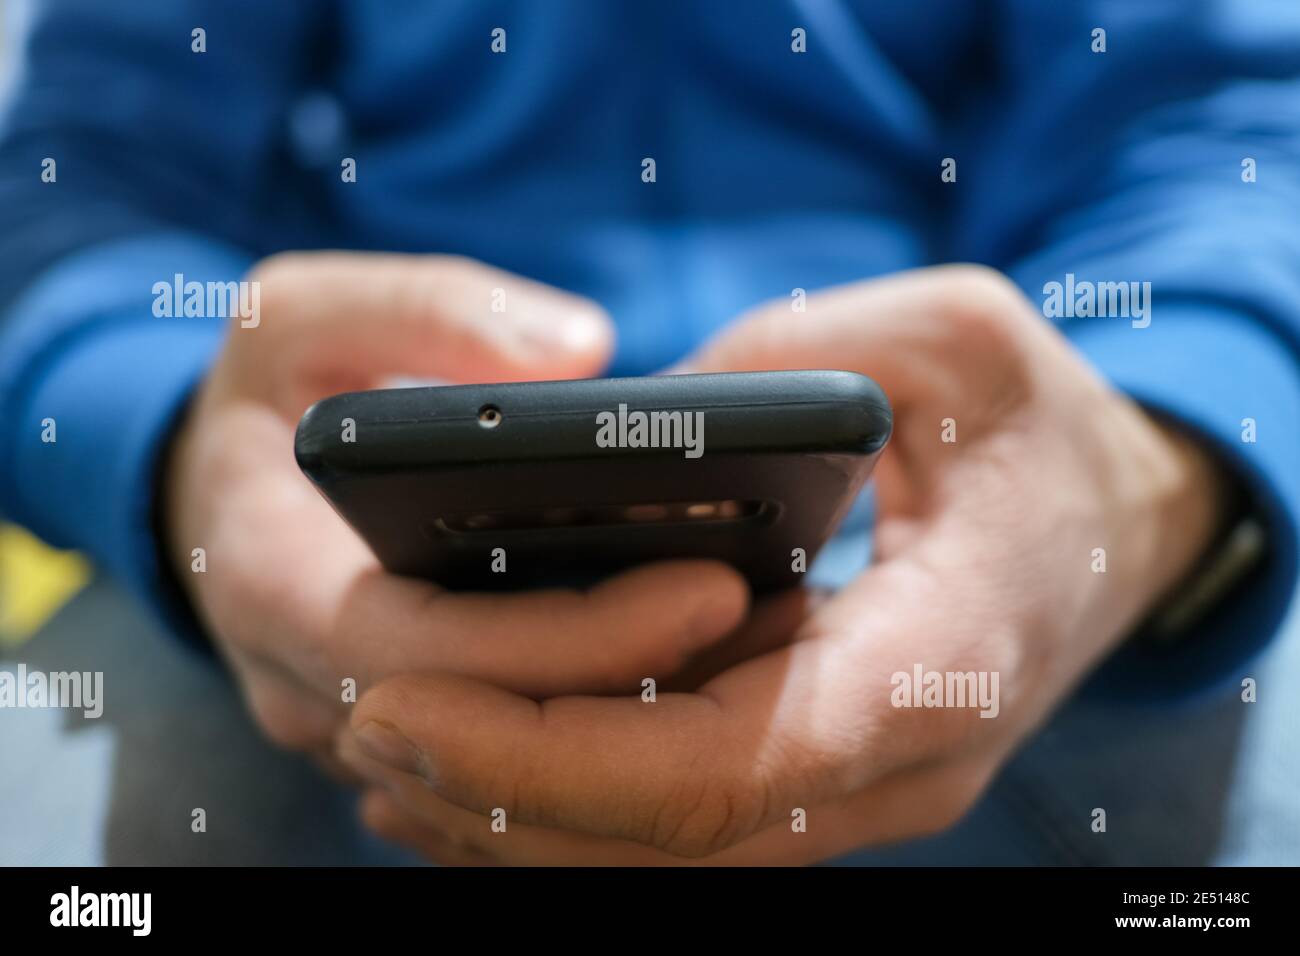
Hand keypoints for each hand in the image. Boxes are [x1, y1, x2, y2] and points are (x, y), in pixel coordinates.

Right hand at [163, 252, 751, 773]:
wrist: (222, 490)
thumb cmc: (270, 397)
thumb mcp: (305, 317)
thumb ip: (426, 314)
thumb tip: (578, 352)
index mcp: (282, 591)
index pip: (441, 659)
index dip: (577, 637)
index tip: (710, 579)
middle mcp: (325, 693)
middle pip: (506, 737)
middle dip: (649, 686)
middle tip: (783, 608)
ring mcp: (375, 735)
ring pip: (531, 771)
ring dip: (658, 715)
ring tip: (777, 627)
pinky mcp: (427, 740)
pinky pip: (535, 763)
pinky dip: (630, 723)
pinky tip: (725, 657)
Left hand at [339, 265, 1226, 862]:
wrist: (1121, 523)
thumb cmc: (1043, 426)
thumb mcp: (947, 339)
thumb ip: (788, 364)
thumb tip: (624, 422)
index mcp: (938, 657)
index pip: (726, 763)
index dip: (552, 755)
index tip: (406, 702)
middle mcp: (899, 763)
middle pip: (670, 833)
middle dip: (498, 790)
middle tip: (361, 719)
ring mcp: (863, 787)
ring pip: (667, 852)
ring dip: (517, 814)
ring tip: (387, 744)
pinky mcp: (827, 773)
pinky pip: (684, 819)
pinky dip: (571, 802)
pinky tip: (473, 757)